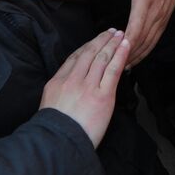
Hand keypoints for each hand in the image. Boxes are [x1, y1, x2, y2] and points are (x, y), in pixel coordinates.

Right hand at [40, 28, 128, 147]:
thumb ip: (59, 92)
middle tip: (111, 31)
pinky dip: (121, 55)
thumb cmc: (55, 132)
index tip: (94, 41)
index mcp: (57, 82)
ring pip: (102, 58)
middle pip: (89, 53)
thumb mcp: (49, 106)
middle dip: (101, 40)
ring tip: (120, 35)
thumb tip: (69, 88)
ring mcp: (88, 86)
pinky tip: (126, 45)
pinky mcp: (103, 96)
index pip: (74, 58)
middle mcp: (72, 80)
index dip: (87, 47)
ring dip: (112, 44)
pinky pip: (114, 69)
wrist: (59, 143)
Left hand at [80, 0, 174, 66]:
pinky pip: (155, 41)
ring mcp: (161, 19)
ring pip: (149, 43)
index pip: (136, 26)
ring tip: (122, 65)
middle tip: (113, 63)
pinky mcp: (164, 22)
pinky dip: (145, 52)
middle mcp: (155, 12)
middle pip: (142, 39)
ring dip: (137, 55)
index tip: (115, 50)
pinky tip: (135, 58)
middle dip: (128, 53)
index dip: (126, 41)